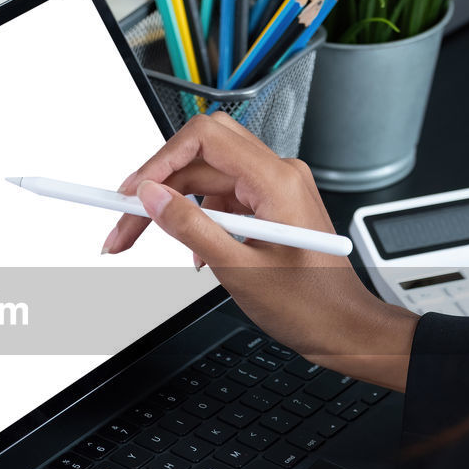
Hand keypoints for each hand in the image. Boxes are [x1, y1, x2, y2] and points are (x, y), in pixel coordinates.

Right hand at [103, 113, 418, 390]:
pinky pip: (220, 200)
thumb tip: (152, 197)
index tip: (130, 191)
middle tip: (124, 220)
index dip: (159, 162)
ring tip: (145, 240)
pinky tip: (194, 253)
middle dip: (156, 186)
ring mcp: (274, 189)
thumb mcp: (238, 269)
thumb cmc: (310, 305)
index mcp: (277, 180)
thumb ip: (191, 228)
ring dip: (173, 207)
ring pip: (205, 180)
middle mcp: (278, 175)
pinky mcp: (269, 206)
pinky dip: (198, 221)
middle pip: (199, 157)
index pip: (204, 139)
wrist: (344, 329)